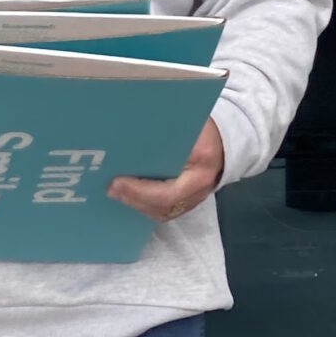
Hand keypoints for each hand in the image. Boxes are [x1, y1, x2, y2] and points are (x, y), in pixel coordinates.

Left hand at [108, 119, 225, 223]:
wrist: (224, 141)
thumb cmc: (201, 128)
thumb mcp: (186, 124)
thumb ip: (163, 132)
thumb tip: (129, 135)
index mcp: (202, 163)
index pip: (169, 191)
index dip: (141, 191)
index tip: (118, 181)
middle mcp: (200, 187)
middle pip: (164, 206)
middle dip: (134, 199)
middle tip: (111, 189)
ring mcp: (196, 198)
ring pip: (163, 212)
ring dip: (137, 205)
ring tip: (116, 193)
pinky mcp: (189, 201)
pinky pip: (166, 211)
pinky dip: (146, 207)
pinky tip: (130, 198)